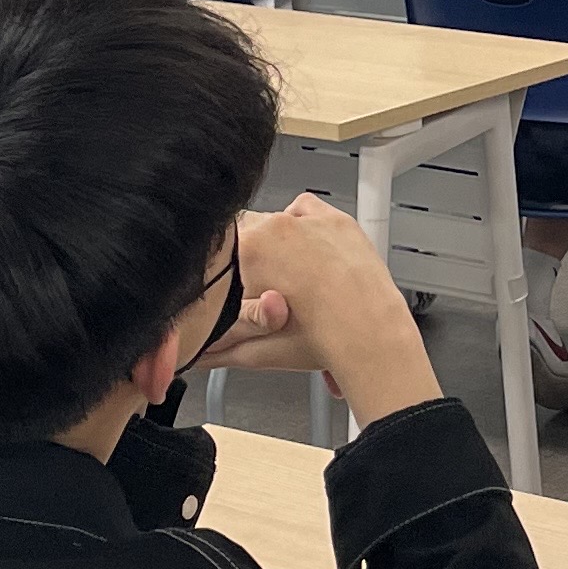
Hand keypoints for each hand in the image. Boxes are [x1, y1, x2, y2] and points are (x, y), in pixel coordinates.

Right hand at [211, 195, 437, 424]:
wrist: (371, 333)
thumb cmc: (320, 339)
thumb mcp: (256, 352)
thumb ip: (217, 353)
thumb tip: (196, 358)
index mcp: (249, 249)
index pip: (217, 249)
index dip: (224, 271)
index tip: (235, 288)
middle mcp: (277, 226)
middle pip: (246, 231)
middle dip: (252, 256)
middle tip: (265, 287)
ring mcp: (308, 219)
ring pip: (275, 220)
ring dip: (277, 240)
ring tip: (291, 274)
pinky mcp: (335, 220)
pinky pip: (306, 209)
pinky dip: (304, 223)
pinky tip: (309, 250)